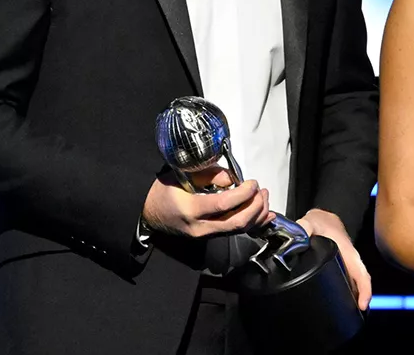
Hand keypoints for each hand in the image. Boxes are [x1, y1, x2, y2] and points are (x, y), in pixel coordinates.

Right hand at [142, 167, 272, 237]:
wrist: (148, 212)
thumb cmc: (163, 189)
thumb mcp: (182, 175)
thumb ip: (209, 175)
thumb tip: (233, 180)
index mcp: (190, 210)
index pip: (224, 204)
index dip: (243, 194)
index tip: (252, 182)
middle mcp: (199, 227)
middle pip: (236, 223)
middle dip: (255, 207)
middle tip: (261, 191)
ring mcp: (204, 236)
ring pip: (238, 230)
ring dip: (256, 215)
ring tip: (265, 198)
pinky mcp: (208, 238)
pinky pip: (234, 232)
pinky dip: (252, 223)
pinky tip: (264, 215)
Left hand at [298, 209, 371, 310]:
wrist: (325, 219)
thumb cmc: (322, 223)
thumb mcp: (312, 223)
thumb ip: (303, 228)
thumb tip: (298, 237)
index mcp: (349, 253)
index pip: (361, 274)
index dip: (364, 290)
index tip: (363, 305)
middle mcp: (351, 262)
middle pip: (360, 285)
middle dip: (360, 301)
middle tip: (352, 318)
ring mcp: (347, 267)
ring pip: (355, 286)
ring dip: (354, 300)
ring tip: (345, 318)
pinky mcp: (342, 269)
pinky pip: (348, 283)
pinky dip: (347, 295)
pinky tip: (340, 307)